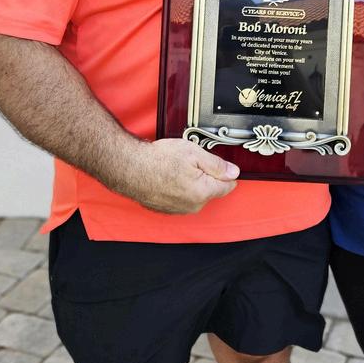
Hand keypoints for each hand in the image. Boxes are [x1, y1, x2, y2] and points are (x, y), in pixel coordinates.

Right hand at [122, 137, 239, 214]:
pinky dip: (178, 188)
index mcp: (203, 193)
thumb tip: (233, 172)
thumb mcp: (194, 153)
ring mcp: (178, 210)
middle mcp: (192, 206)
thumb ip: (217, 165)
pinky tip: (168, 175)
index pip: (228, 186)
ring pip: (195, 194)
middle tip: (192, 161)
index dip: (226, 172)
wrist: (130, 168)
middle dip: (207, 176)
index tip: (220, 164)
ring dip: (191, 182)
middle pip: (211, 190)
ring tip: (177, 167)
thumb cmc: (158, 159)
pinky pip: (181, 198)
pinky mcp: (166, 209)